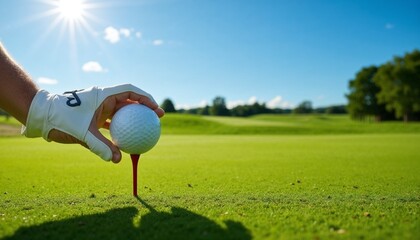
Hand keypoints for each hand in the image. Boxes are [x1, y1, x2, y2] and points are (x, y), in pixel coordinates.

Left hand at [23, 84, 164, 162]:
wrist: (42, 117)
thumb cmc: (61, 119)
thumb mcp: (81, 133)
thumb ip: (100, 146)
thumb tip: (117, 160)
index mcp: (103, 95)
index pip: (130, 91)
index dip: (145, 98)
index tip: (155, 109)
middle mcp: (103, 99)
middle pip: (130, 100)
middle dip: (144, 107)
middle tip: (157, 119)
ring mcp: (99, 108)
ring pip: (122, 112)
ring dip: (133, 119)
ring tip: (146, 129)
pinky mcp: (94, 117)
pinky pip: (112, 122)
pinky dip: (121, 129)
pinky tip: (127, 141)